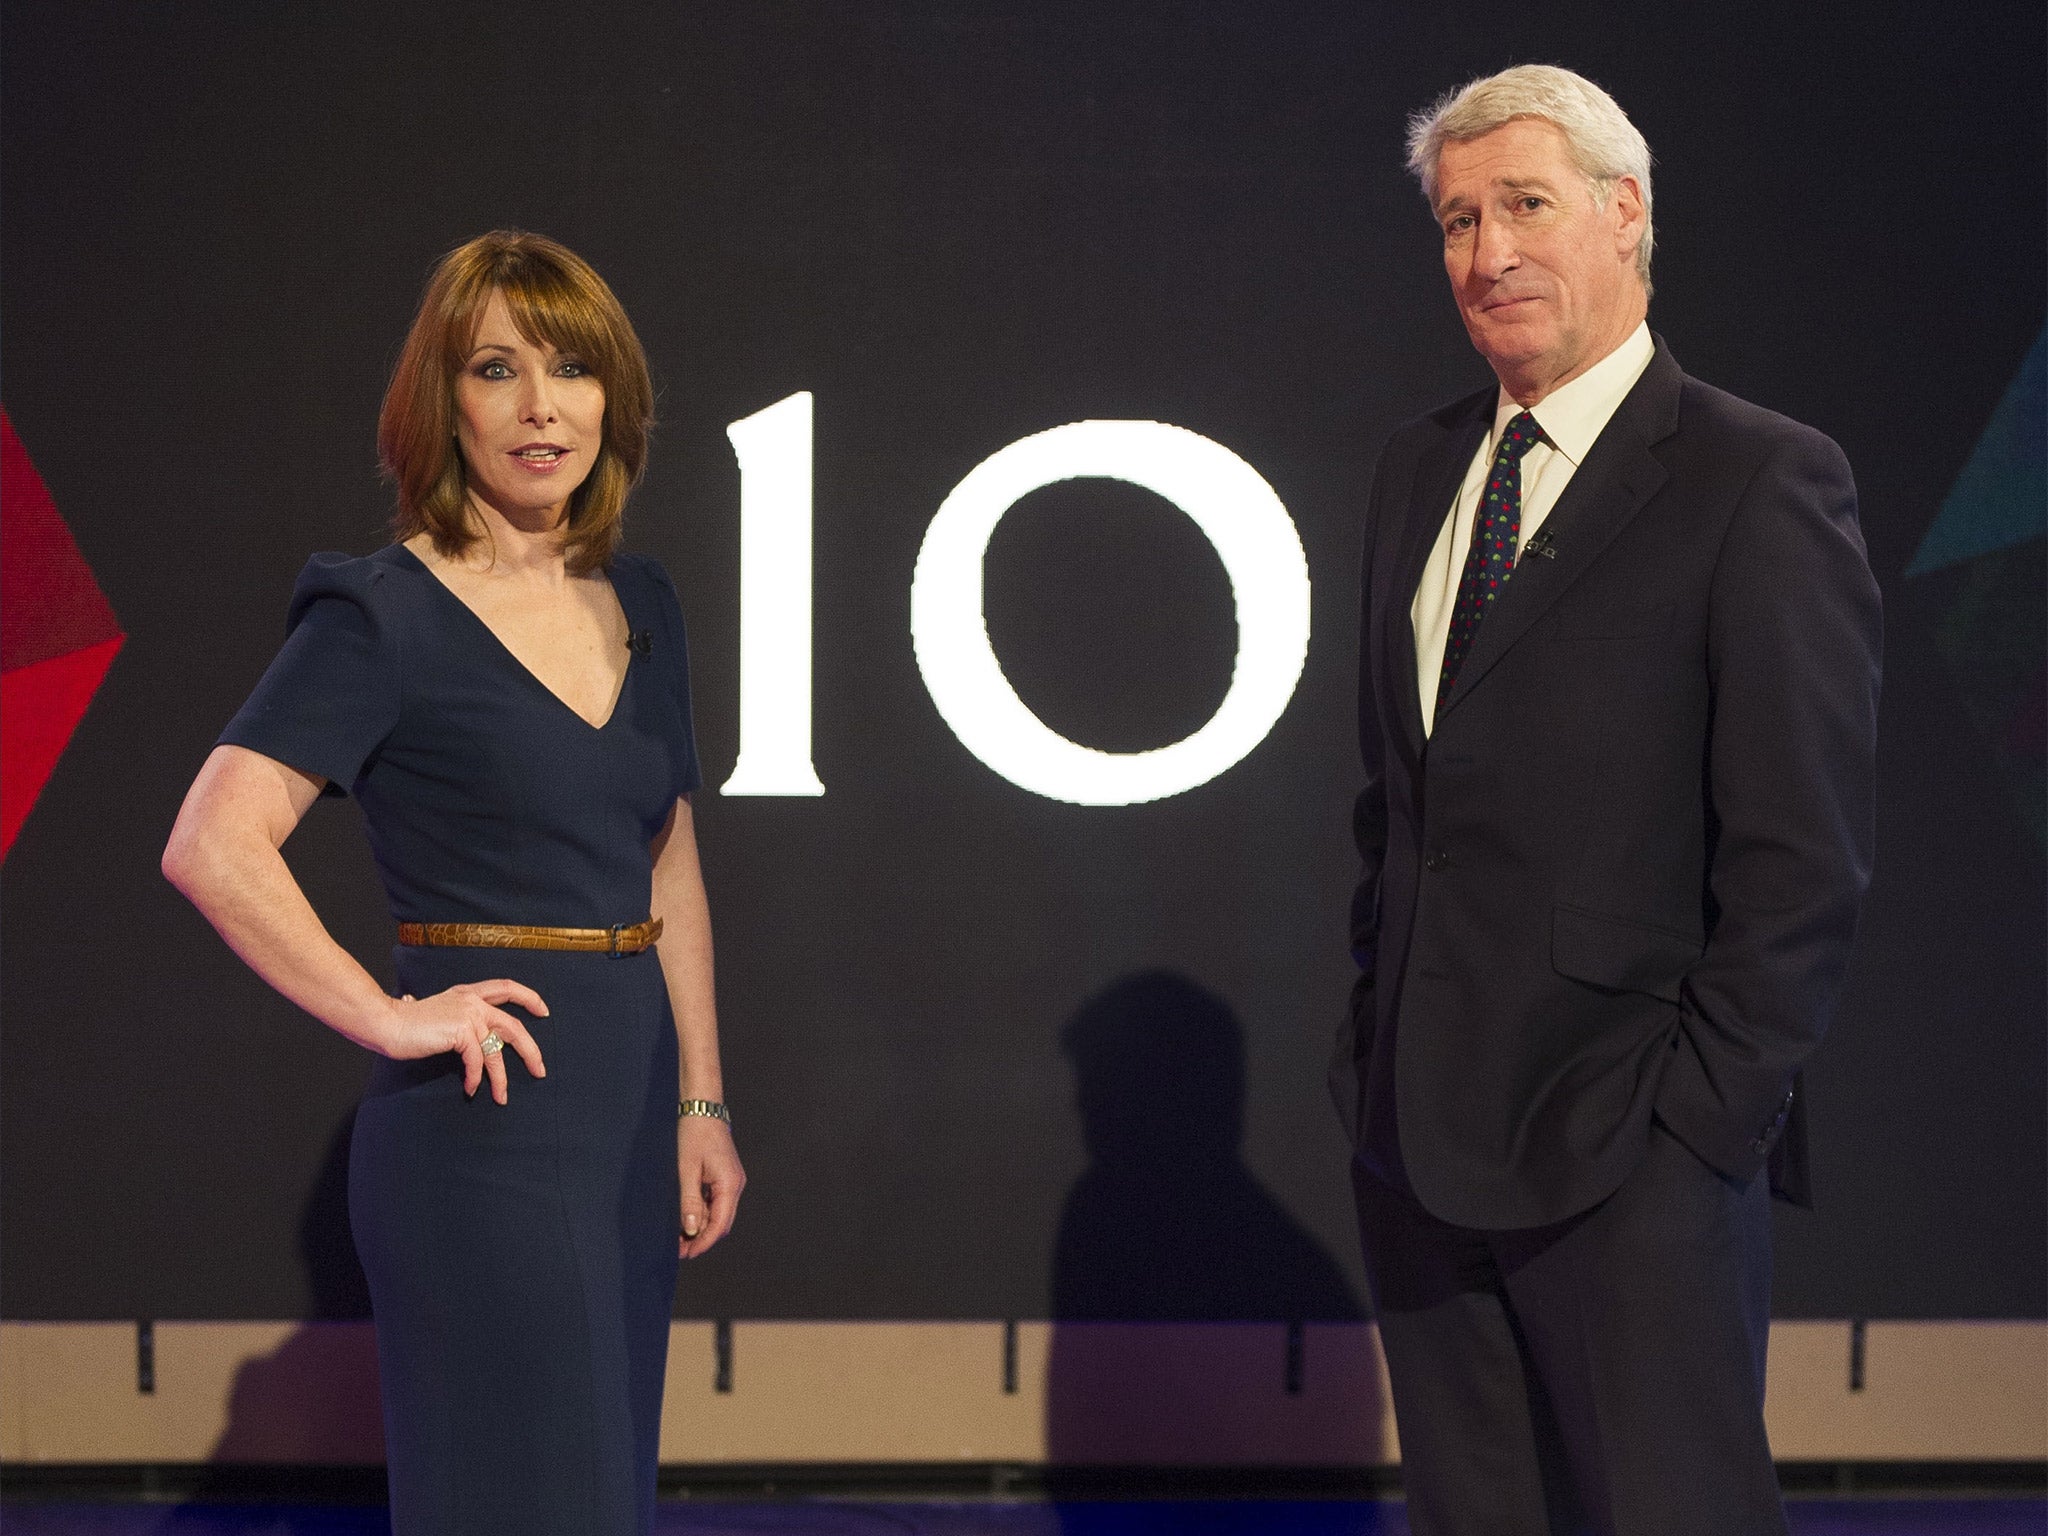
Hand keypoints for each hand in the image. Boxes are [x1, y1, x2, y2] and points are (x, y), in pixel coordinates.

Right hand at [382, 981, 548, 1103]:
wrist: (387, 1024)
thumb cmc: (408, 1023)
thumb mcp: (440, 1013)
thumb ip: (458, 1020)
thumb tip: (473, 1042)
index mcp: (468, 993)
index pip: (506, 987)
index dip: (528, 997)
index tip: (544, 1010)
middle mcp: (473, 1001)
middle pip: (513, 1026)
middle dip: (530, 1050)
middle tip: (539, 1070)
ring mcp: (468, 1015)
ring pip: (496, 1051)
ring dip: (501, 1078)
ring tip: (502, 1097)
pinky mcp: (461, 1032)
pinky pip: (477, 1061)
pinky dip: (476, 1078)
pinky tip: (472, 1089)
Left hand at [678, 1114, 743, 1257]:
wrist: (703, 1108)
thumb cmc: (694, 1134)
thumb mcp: (686, 1170)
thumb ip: (689, 1201)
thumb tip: (690, 1229)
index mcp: (729, 1184)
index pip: (720, 1224)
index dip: (704, 1242)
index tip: (687, 1254)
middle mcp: (735, 1185)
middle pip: (721, 1222)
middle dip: (701, 1238)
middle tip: (679, 1249)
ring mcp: (731, 1181)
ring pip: (718, 1214)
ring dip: (700, 1227)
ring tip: (678, 1236)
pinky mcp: (724, 1177)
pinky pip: (715, 1202)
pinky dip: (702, 1213)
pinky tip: (686, 1218)